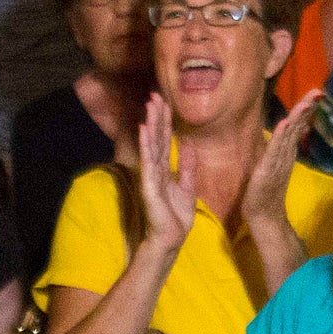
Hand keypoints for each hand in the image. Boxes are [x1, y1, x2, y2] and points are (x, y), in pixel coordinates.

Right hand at [136, 93, 195, 252]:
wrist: (171, 239)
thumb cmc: (175, 218)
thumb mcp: (187, 188)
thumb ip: (187, 168)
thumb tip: (187, 147)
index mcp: (164, 169)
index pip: (164, 140)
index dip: (165, 121)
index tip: (165, 101)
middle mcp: (155, 169)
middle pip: (156, 137)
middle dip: (156, 116)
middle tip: (155, 94)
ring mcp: (150, 176)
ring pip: (151, 145)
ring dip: (150, 123)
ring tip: (150, 105)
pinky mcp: (148, 185)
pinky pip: (147, 161)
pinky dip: (146, 144)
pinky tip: (144, 129)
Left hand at [244, 90, 315, 234]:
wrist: (265, 216)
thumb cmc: (266, 191)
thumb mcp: (273, 164)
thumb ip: (281, 149)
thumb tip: (285, 132)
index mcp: (286, 151)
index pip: (297, 125)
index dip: (305, 109)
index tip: (316, 93)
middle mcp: (285, 154)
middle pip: (297, 126)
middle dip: (306, 108)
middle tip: (318, 92)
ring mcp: (278, 161)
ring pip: (289, 135)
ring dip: (297, 117)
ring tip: (306, 102)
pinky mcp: (268, 169)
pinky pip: (275, 150)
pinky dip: (281, 136)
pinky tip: (286, 123)